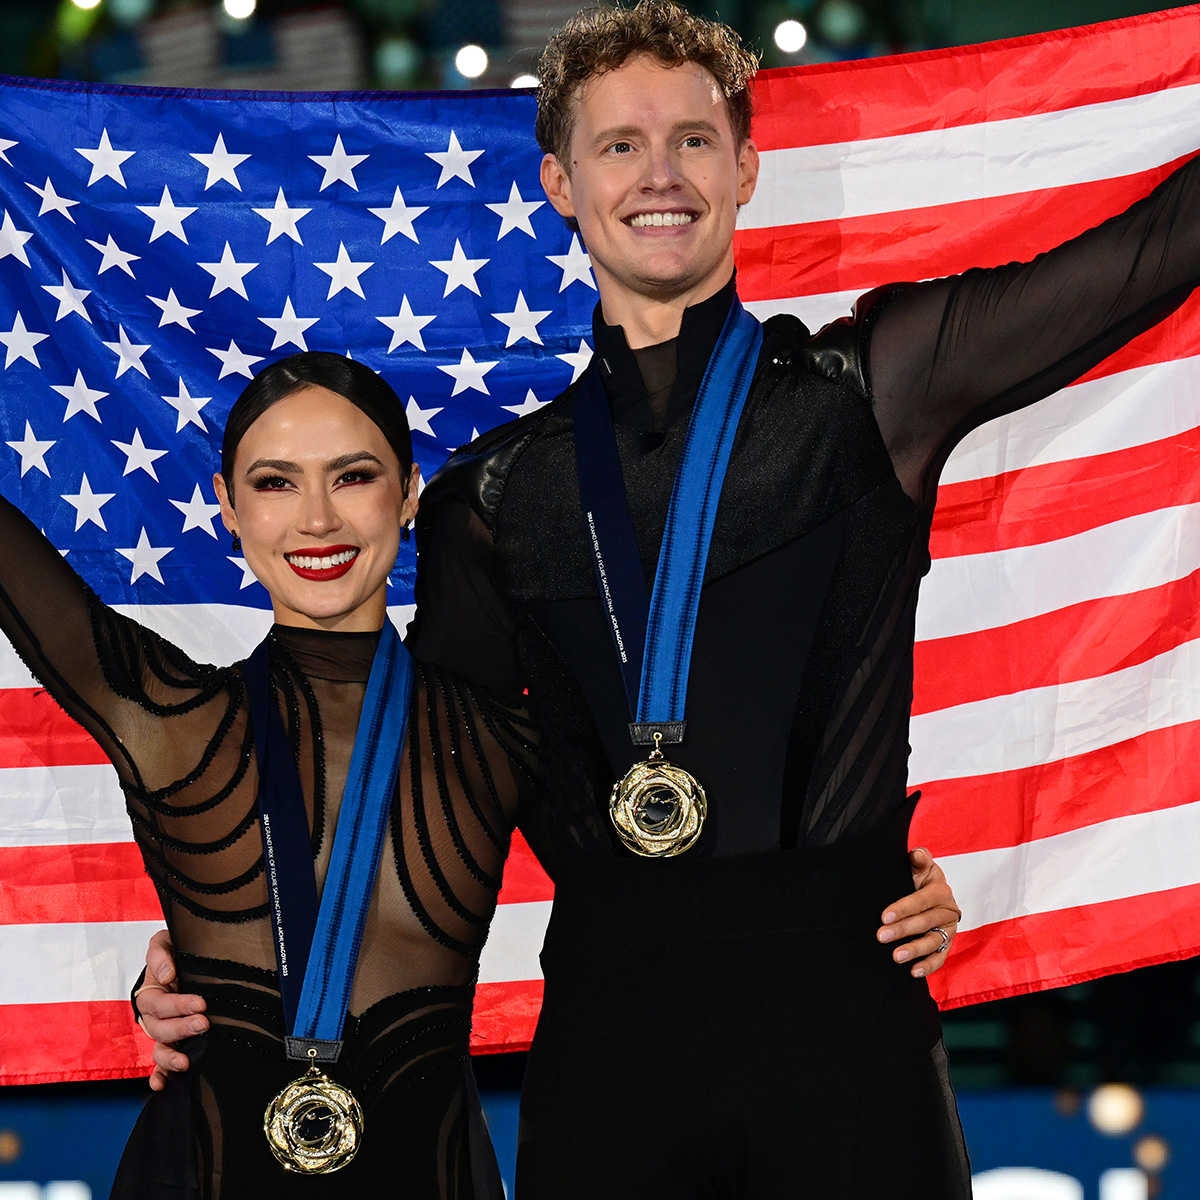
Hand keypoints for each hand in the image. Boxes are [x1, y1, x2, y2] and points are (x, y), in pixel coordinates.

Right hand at [134, 929, 207, 1090]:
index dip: (178, 1005)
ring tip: (185, 1061)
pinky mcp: (172, 1041)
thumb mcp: (165, 942)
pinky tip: (161, 1085)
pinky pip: (160, 1063)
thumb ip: (160, 953)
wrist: (185, 959)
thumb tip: (167, 974)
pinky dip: (159, 1074)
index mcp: (151, 992)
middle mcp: (154, 1015)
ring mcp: (162, 1030)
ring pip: (159, 1047)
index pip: (159, 1003)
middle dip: (181, 1028)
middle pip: (159, 1028)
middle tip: (203, 1023)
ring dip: (170, 1056)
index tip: (201, 1003)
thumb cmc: (175, 950)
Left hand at [876, 848, 960, 977]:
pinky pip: (940, 958)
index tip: (884, 916)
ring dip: (915, 950)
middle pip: (926, 922)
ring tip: (896, 956)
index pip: (922, 900)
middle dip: (903, 930)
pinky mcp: (946, 945)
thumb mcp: (919, 865)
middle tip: (881, 936)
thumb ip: (919, 859)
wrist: (928, 891)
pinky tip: (913, 972)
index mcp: (941, 890)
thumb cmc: (919, 877)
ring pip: (933, 942)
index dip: (903, 908)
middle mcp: (949, 911)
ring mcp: (948, 930)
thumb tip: (917, 854)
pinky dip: (928, 966)